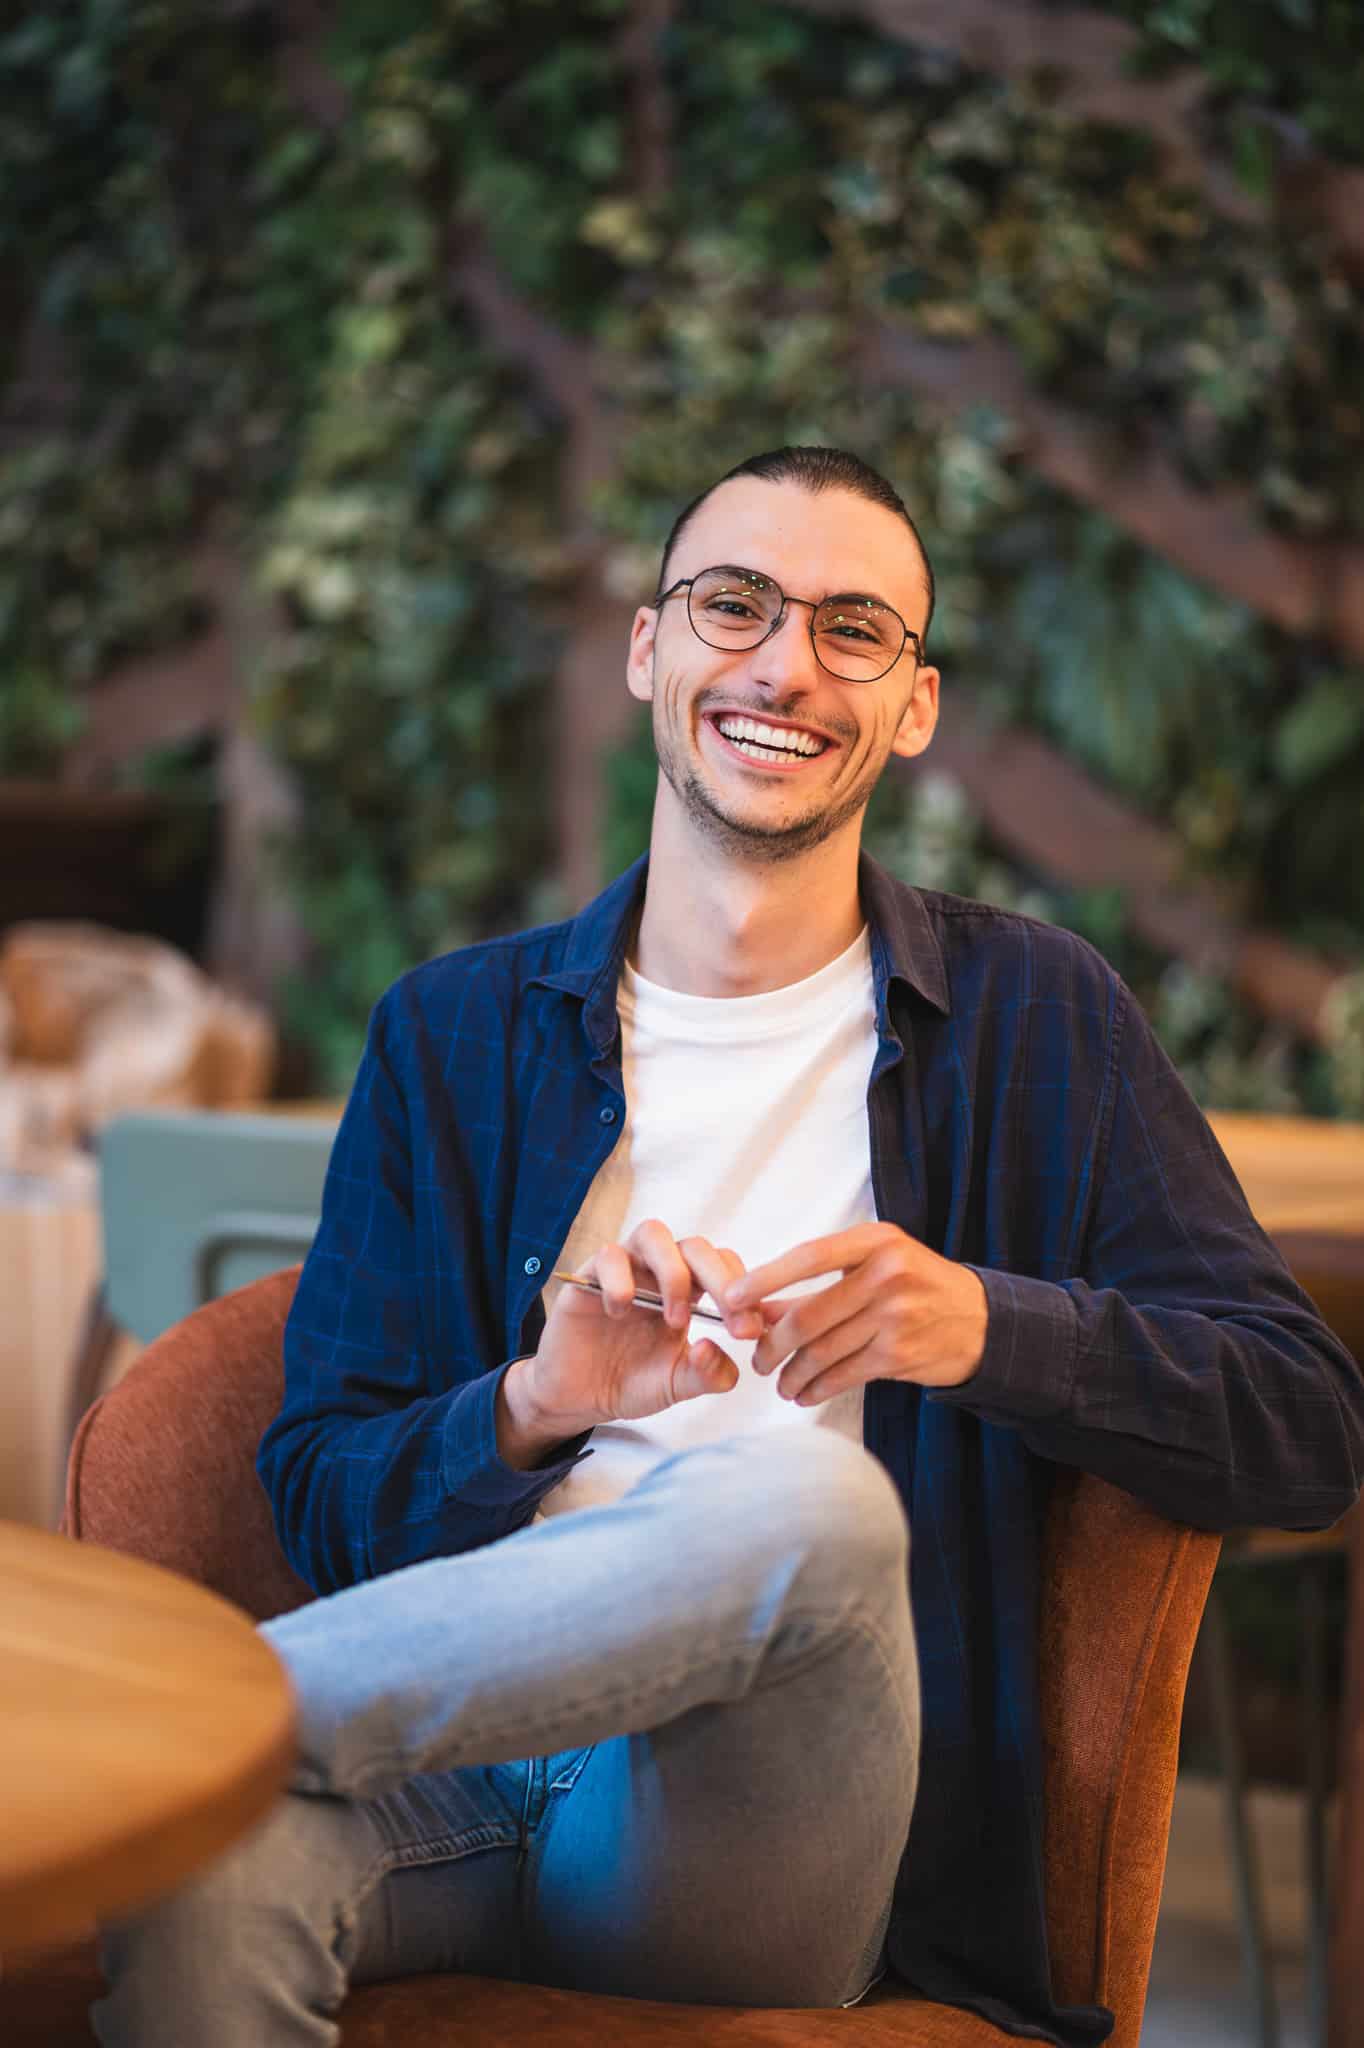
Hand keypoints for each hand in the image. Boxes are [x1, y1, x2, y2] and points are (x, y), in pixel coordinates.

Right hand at [526, 1219, 764, 1433]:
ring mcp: (625, 1269)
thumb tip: (715, 1347)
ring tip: (674, 1319)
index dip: (745, 1293)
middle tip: (731, 1320)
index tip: (751, 1332)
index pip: (725, 1267)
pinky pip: (608, 1256)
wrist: (580, 1398)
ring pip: (654, 1234)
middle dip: (720, 1278)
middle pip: (696, 1246)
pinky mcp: (589, 1276)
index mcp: (690, 1291)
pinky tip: (620, 1313)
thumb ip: (707, 1373)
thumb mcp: (678, 1384)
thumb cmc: (632, 1382)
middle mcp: (659, 1272)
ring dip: (673, 1273)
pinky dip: (620, 1282)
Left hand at [720, 1223, 987, 1407]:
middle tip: (758, 1359)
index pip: (808, 1257)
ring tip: (781, 1383)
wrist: (981, 1321)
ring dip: (792, 1373)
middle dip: (772, 1344)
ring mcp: (895, 1316)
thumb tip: (759, 1307)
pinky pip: (842, 1375)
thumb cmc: (918, 1286)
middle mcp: (886, 1274)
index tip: (729, 1297)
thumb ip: (820, 1284)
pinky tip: (805, 1394)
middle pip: (807, 1315)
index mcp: (876, 1242)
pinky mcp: (899, 1354)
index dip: (764, 1278)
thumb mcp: (876, 1265)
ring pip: (822, 1351)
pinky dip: (816, 1388)